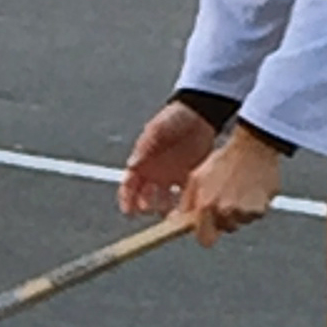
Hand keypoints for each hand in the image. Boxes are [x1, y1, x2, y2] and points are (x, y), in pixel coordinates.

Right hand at [119, 101, 217, 217]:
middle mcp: (154, 172)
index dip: (127, 198)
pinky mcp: (188, 177)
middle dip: (144, 206)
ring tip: (169, 213)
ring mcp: (171, 176)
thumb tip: (132, 164)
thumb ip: (145, 146)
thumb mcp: (158, 129)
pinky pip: (184, 196)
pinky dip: (184, 204)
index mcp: (142, 161)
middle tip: (148, 210)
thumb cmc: (174, 118)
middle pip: (144, 196)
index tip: (128, 209)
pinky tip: (187, 209)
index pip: (129, 184)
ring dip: (164, 208)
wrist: (200, 113)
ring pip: (163, 199)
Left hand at [179, 127, 282, 246]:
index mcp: (208, 206)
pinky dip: (253, 206)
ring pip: (241, 222)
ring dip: (239, 212)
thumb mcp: (197, 177)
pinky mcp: (264, 208)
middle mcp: (227, 212)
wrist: (253, 147)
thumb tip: (176, 220)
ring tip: (238, 190)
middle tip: (225, 199)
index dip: (206, 233)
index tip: (206, 227)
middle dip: (224, 219)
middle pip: (226, 229)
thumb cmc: (224, 160)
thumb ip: (186, 202)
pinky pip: (256, 214)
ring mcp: (247, 212)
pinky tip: (250, 189)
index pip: (205, 240)